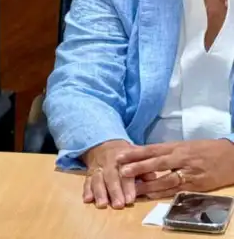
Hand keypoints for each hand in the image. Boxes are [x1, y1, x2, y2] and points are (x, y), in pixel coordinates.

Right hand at [81, 139, 137, 208]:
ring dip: (99, 192)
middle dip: (113, 191)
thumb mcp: (137, 156)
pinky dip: (86, 190)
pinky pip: (87, 180)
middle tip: (118, 205)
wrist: (106, 146)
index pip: (125, 172)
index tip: (130, 199)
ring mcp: (98, 167)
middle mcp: (108, 162)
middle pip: (110, 176)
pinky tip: (87, 199)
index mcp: (122, 158)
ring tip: (102, 204)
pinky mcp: (90, 173)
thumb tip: (152, 177)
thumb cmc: (127, 156)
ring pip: (97, 179)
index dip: (127, 186)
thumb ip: (144, 167)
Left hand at [118, 140, 233, 199]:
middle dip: (138, 167)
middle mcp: (181, 158)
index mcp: (177, 147)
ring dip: (148, 184)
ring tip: (132, 188)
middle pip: (157, 163)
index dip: (135, 153)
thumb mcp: (184, 145)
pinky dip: (163, 193)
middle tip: (120, 171)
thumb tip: (141, 153)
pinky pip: (177, 190)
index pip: (152, 149)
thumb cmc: (204, 149)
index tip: (118, 156)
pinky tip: (151, 195)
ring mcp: (190, 173)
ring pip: (166, 179)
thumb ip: (164, 150)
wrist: (231, 156)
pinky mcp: (197, 185)